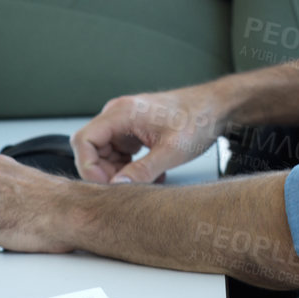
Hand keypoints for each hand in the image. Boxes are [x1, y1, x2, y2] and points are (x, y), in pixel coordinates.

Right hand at [73, 85, 226, 184]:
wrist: (215, 108)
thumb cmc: (197, 119)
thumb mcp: (171, 151)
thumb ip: (143, 171)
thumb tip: (117, 188)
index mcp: (122, 112)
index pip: (83, 141)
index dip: (88, 168)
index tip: (105, 186)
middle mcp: (118, 114)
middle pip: (92, 150)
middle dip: (106, 174)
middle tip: (128, 189)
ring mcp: (125, 123)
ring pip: (104, 155)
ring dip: (119, 174)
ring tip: (144, 182)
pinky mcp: (133, 131)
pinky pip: (118, 154)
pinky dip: (129, 169)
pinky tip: (150, 175)